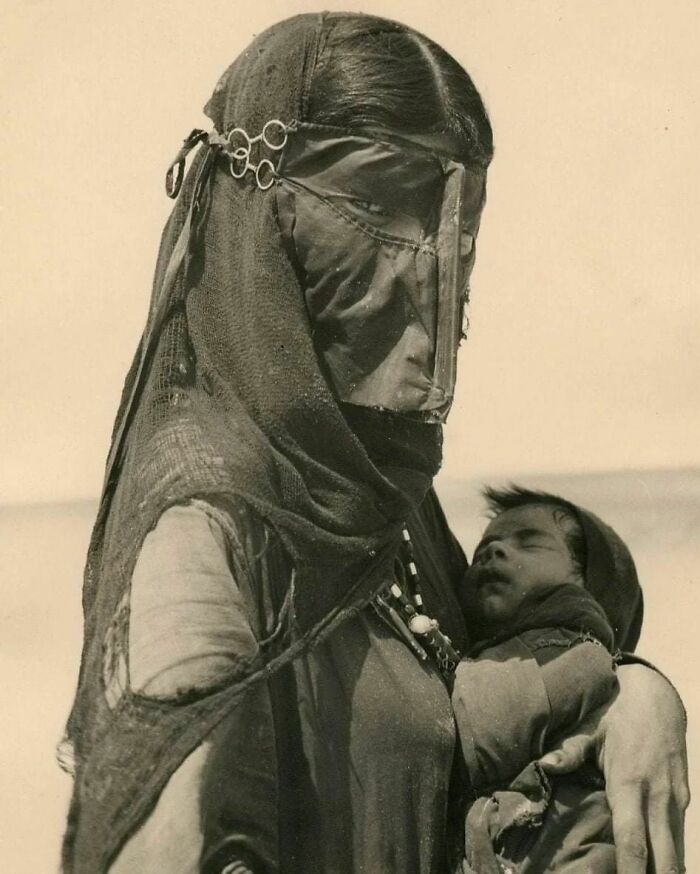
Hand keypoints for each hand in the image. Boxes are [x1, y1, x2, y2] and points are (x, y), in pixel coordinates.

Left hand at [538, 663, 688, 872]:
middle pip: (664, 859)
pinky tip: (659, 871)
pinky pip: (680, 838)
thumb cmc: (615, 713)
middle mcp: (658, 797)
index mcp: (630, 783)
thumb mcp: (590, 728)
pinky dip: (672, 860)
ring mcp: (676, 800)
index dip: (631, 872)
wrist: (657, 695)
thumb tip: (544, 766)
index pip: (633, 840)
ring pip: (677, 853)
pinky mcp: (684, 799)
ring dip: (666, 873)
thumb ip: (569, 751)